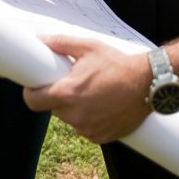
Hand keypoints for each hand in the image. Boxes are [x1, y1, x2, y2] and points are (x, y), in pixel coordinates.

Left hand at [23, 37, 150, 142]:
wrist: (147, 85)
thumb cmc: (117, 64)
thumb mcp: (88, 47)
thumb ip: (61, 43)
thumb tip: (41, 40)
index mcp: (67, 93)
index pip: (32, 101)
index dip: (31, 92)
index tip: (36, 86)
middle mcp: (74, 115)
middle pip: (52, 108)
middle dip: (59, 96)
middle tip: (74, 82)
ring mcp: (87, 129)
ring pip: (69, 118)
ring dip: (75, 107)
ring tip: (93, 92)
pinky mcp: (99, 138)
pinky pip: (85, 128)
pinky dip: (89, 118)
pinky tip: (102, 104)